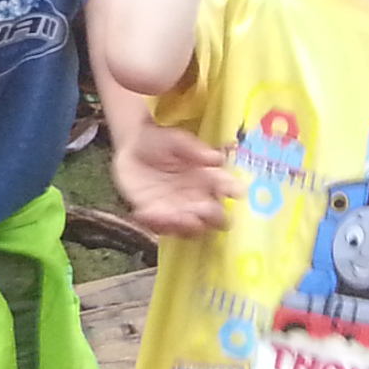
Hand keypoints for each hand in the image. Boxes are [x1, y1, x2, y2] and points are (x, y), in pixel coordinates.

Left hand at [111, 118, 241, 237]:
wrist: (132, 147)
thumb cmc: (160, 141)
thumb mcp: (176, 140)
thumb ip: (193, 149)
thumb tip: (216, 159)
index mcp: (208, 179)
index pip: (227, 188)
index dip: (233, 191)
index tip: (236, 193)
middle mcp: (197, 199)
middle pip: (213, 216)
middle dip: (213, 217)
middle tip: (206, 211)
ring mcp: (177, 210)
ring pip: (190, 228)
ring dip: (187, 226)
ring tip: (181, 218)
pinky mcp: (155, 215)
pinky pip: (160, 227)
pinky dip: (157, 224)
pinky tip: (146, 213)